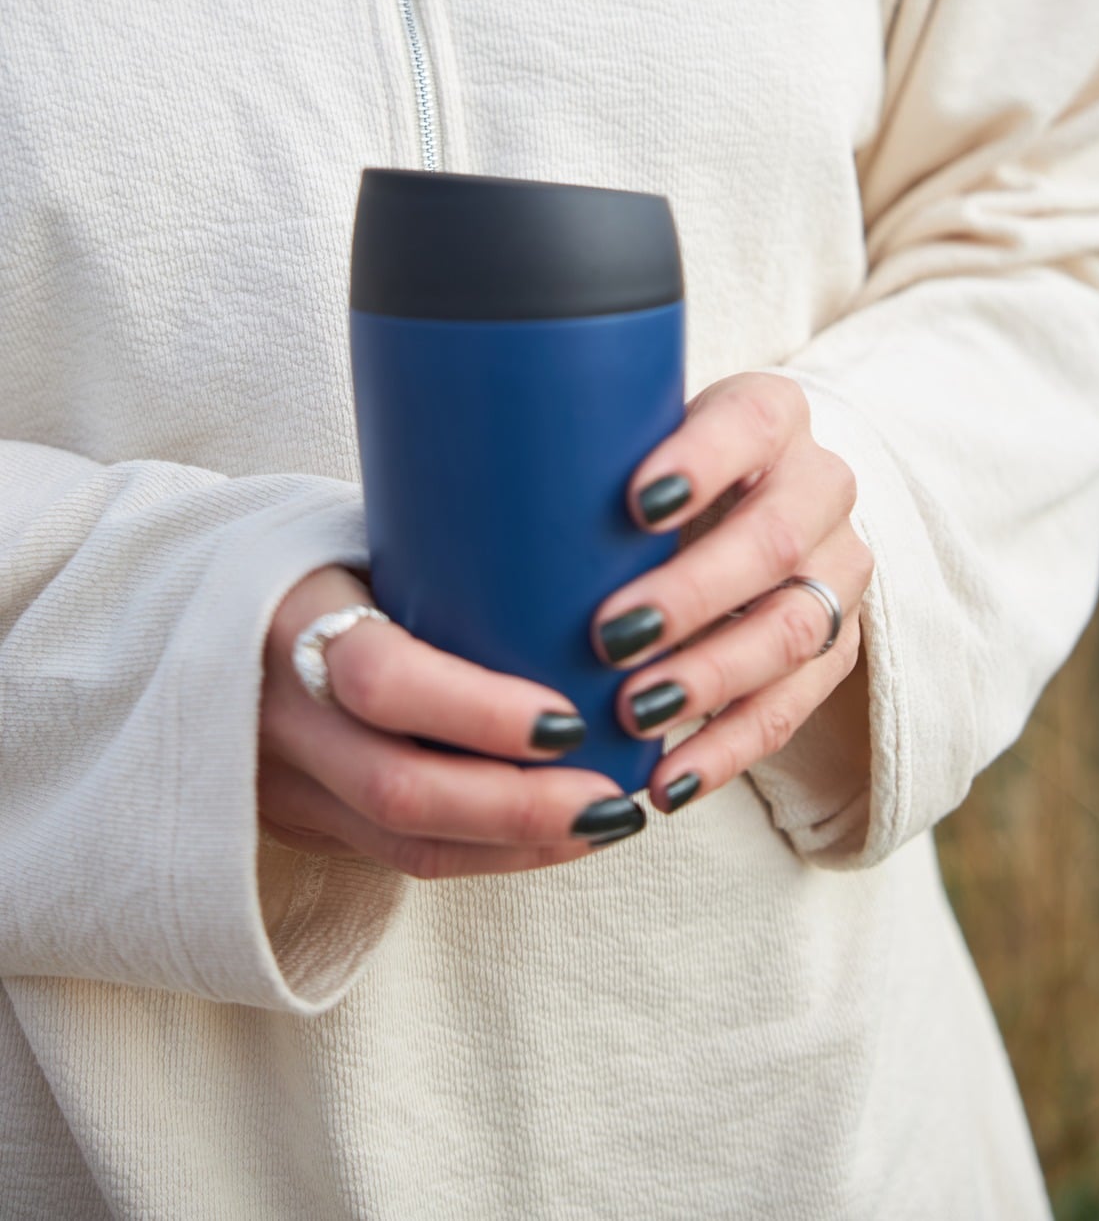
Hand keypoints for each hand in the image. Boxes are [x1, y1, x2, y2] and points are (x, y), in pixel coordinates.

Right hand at [259, 567, 648, 878]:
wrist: (186, 610)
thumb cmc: (317, 556)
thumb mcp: (360, 538)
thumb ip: (444, 559)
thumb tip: (586, 549)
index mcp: (289, 619)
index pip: (383, 681)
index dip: (482, 713)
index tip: (574, 717)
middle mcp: (279, 712)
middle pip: (399, 790)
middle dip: (521, 807)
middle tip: (614, 797)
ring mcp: (281, 780)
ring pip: (402, 845)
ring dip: (518, 844)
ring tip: (607, 822)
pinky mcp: (296, 822)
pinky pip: (398, 859)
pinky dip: (487, 854)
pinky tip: (558, 838)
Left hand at [594, 373, 873, 813]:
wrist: (746, 502)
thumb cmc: (652, 468)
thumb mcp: (634, 440)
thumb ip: (589, 455)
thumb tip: (467, 487)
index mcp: (771, 414)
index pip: (750, 425)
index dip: (701, 462)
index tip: (635, 503)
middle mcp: (820, 487)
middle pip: (775, 542)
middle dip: (693, 595)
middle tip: (613, 635)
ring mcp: (838, 571)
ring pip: (793, 631)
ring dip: (710, 679)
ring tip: (635, 713)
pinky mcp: (837, 648)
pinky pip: (792, 708)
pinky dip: (728, 749)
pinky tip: (669, 780)